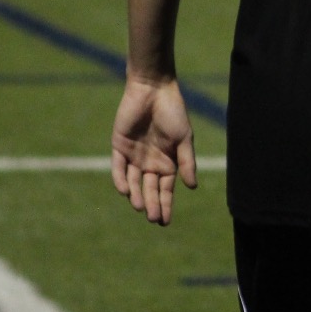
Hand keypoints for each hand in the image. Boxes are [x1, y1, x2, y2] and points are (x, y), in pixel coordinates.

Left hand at [112, 76, 197, 225]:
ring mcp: (134, 155)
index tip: (165, 221)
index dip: (166, 205)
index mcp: (168, 162)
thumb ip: (186, 162)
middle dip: (152, 204)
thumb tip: (192, 187)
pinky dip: (121, 180)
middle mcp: (150, 162)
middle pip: (150, 189)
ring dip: (136, 195)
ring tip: (140, 207)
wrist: (153, 90)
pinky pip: (118, 168)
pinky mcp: (119, 147)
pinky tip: (126, 190)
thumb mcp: (184, 138)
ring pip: (134, 182)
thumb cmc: (173, 112)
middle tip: (153, 219)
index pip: (165, 189)